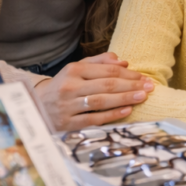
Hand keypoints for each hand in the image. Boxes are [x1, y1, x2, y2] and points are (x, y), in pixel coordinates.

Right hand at [32, 52, 153, 130]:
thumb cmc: (64, 85)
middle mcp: (69, 87)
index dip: (128, 74)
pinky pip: (93, 119)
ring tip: (142, 97)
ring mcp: (67, 106)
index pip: (107, 71)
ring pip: (101, 101)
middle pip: (106, 85)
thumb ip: (100, 62)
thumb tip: (124, 62)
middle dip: (131, 86)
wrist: (35, 107)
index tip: (143, 77)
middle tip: (149, 87)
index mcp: (73, 70)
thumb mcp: (78, 69)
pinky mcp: (67, 124)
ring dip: (124, 99)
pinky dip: (111, 115)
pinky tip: (127, 111)